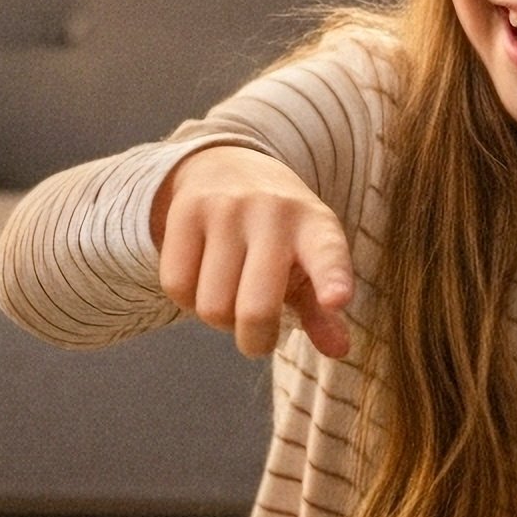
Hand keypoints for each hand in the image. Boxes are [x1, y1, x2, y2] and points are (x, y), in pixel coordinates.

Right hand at [153, 142, 355, 360]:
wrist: (228, 165)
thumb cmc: (279, 234)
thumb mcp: (308, 262)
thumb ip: (322, 310)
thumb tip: (339, 351)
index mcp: (315, 226)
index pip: (327, 254)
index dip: (332, 278)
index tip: (337, 299)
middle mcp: (273, 212)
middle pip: (255, 309)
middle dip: (255, 341)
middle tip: (257, 337)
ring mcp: (226, 208)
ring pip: (212, 306)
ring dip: (219, 319)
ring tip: (230, 296)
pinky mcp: (185, 210)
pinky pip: (177, 286)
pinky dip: (187, 300)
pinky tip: (202, 280)